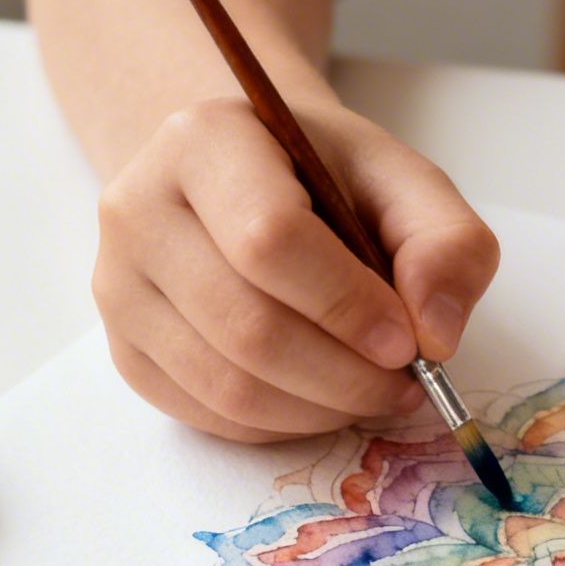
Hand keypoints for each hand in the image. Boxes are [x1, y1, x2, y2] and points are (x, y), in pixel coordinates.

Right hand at [95, 97, 497, 441]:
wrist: (245, 182)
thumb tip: (437, 334)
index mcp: (204, 140)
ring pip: (225, 385)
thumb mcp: (402, 181)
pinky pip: (207, 416)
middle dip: (343, 376)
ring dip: (318, 410)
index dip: (346, 305)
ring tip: (371, 393)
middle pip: (245, 326)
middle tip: (402, 385)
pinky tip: (321, 398)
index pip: (268, 239)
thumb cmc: (326, 178)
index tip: (407, 341)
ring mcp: (119, 285)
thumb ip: (445, 243)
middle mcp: (138, 209)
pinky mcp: (125, 348)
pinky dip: (281, 425)